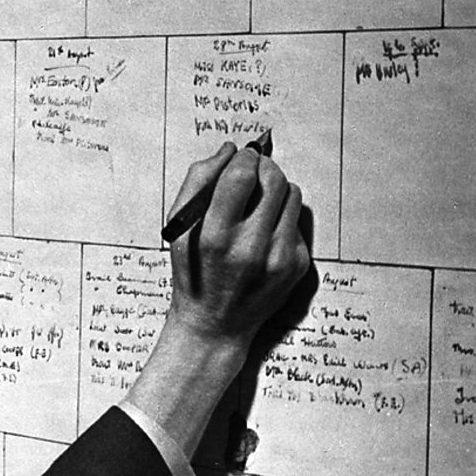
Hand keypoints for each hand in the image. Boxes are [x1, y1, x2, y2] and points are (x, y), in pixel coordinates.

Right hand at [165, 141, 309, 349]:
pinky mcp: (298, 265)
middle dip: (262, 167)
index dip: (243, 158)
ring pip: (292, 194)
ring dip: (275, 189)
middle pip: (273, 179)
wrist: (215, 325)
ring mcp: (279, 258)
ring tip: (257, 205)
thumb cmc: (193, 273)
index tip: (239, 159)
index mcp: (215, 237)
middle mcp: (251, 248)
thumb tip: (228, 151)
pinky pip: (298, 219)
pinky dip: (282, 217)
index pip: (241, 175)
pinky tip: (264, 233)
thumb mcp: (178, 229)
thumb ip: (197, 182)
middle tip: (251, 173)